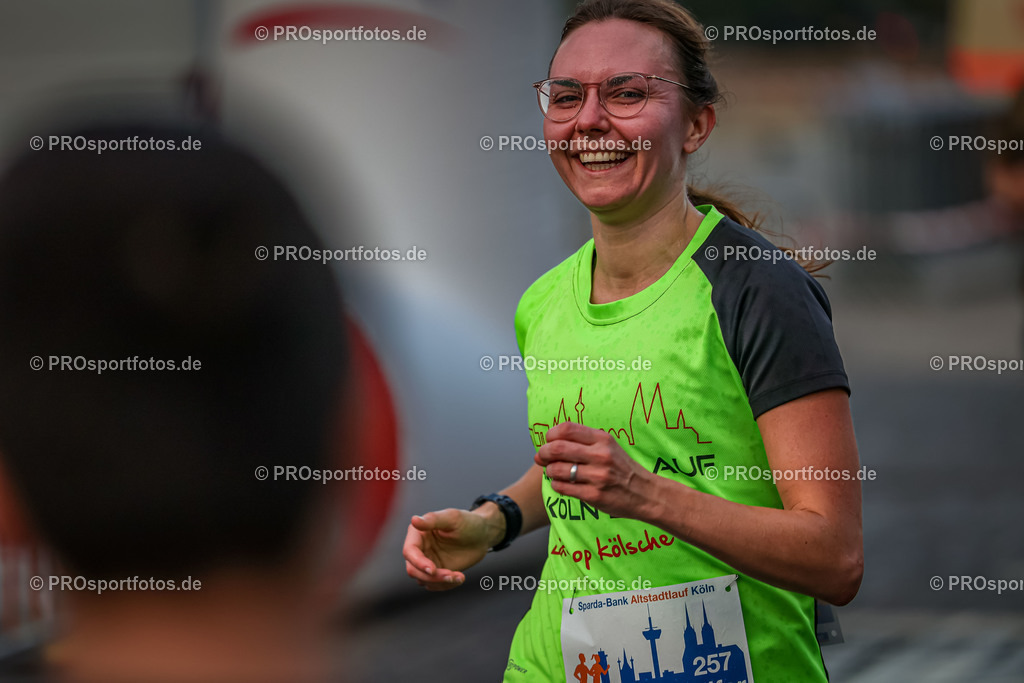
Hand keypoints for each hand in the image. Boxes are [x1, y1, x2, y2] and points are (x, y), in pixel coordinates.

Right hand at [402, 507, 500, 590]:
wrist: (482, 535)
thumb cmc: (467, 522)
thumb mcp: (452, 518)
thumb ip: (433, 520)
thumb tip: (414, 520)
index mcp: (418, 534)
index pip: (409, 551)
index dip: (418, 562)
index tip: (433, 570)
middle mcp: (419, 549)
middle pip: (413, 569)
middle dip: (431, 577)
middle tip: (451, 575)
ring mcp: (428, 562)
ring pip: (423, 580)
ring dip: (440, 582)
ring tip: (459, 576)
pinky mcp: (437, 573)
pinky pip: (435, 585)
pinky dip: (446, 585)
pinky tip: (460, 578)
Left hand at [534, 422, 653, 519]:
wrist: (645, 493)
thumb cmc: (622, 468)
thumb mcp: (608, 446)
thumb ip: (582, 442)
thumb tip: (546, 445)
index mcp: (603, 439)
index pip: (566, 429)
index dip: (551, 435)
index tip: (549, 441)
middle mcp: (600, 456)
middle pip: (558, 448)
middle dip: (544, 453)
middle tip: (542, 457)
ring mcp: (597, 476)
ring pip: (557, 469)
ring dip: (549, 470)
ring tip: (553, 472)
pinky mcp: (594, 496)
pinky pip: (563, 488)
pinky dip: (556, 485)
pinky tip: (561, 484)